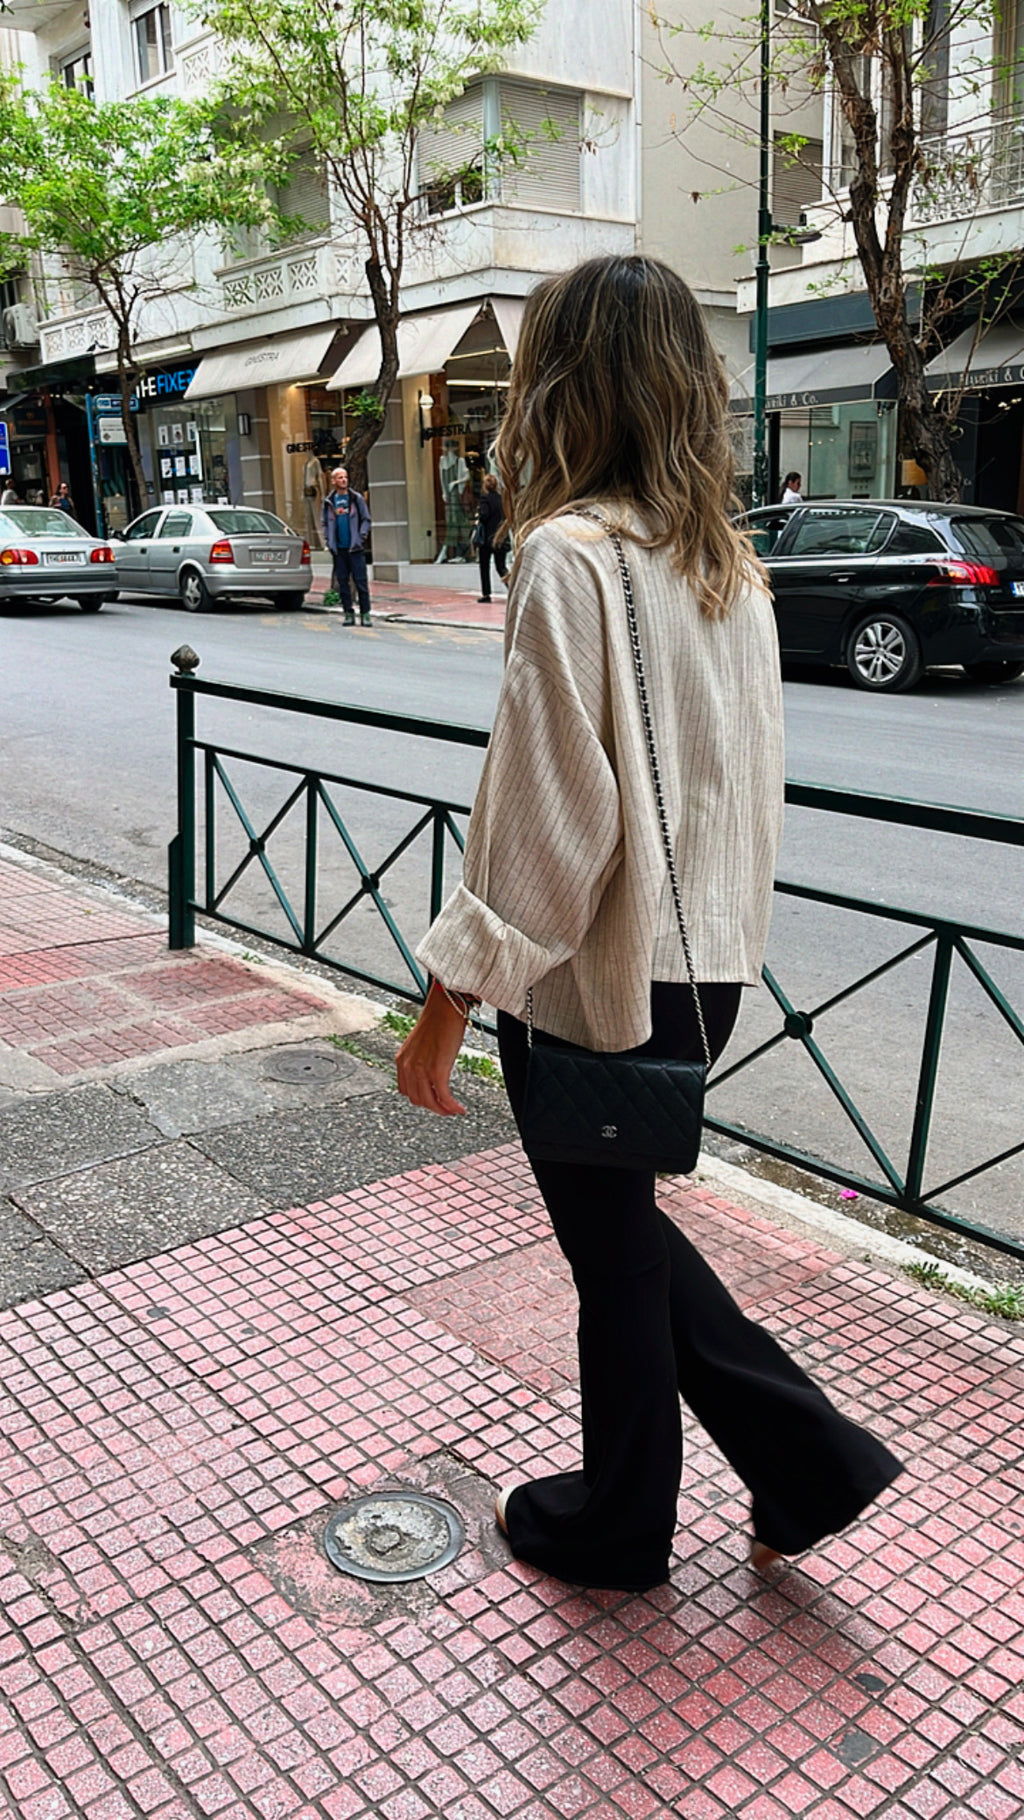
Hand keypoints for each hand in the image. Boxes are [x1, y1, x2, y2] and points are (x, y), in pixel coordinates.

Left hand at [395, 986, 466, 1115]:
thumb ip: (421, 1059)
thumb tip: (432, 1072)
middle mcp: (408, 1066)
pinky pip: (443, 1096)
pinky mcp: (437, 1070)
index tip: (433, 1100)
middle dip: (433, 1107)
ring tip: (454, 1110)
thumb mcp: (421, 1044)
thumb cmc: (438, 1020)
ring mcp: (421, 1069)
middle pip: (418, 1099)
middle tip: (447, 1108)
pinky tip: (460, 1108)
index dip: (421, 1099)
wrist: (445, 1007)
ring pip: (430, 1102)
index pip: (406, 1091)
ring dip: (443, 1110)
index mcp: (402, 1060)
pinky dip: (451, 1106)